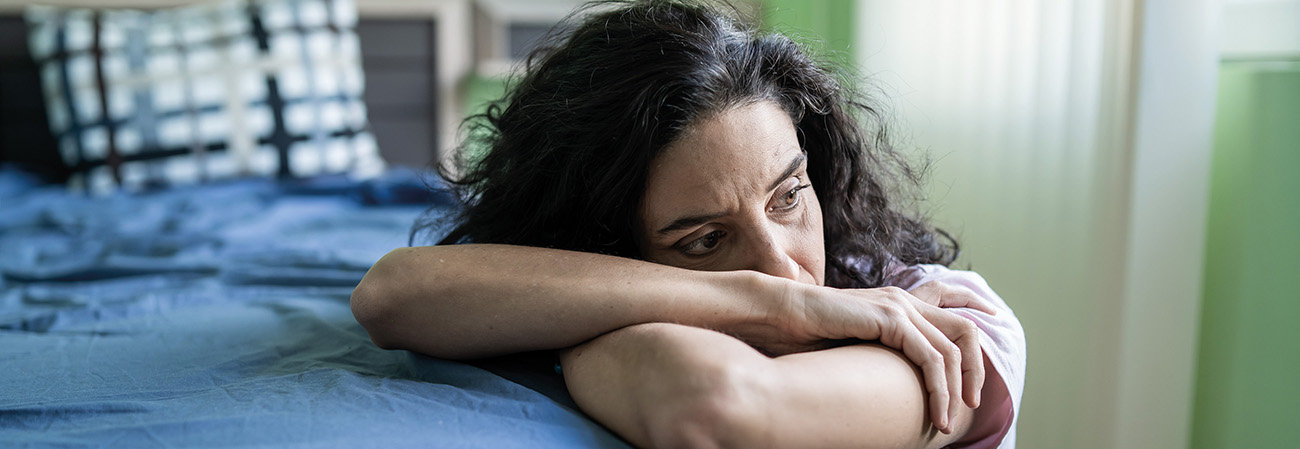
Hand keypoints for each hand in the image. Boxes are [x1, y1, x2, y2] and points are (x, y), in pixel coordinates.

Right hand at [741, 280, 983, 433]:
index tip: (988, 348)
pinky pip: (931, 358)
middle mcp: (904, 301)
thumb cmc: (805, 336)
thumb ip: (880, 356)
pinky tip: (935, 412)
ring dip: (956, 390)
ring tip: (946, 420)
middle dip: (976, 371)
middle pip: (964, 331)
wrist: (778, 315)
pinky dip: (940, 389)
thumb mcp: (854, 347)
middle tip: (972, 405)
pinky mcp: (890, 319)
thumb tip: (894, 388)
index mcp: (897, 303)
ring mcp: (899, 307)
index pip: (952, 306)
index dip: (975, 323)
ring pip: (953, 350)